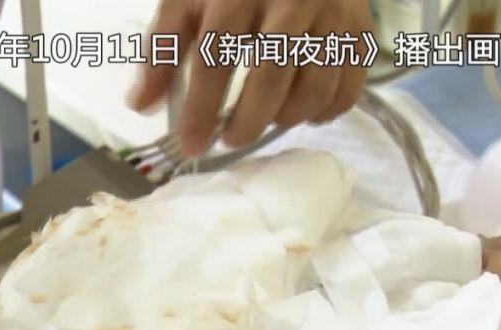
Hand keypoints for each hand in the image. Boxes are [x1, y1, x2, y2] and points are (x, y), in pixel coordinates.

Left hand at [127, 0, 373, 156]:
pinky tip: (299, 112)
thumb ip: (163, 48)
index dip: (200, 108)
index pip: (215, 56)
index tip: (190, 144)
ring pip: (314, 87)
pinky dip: (323, 112)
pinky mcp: (360, 31)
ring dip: (285, 117)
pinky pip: (348, 89)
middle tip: (230, 139)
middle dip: (247, 120)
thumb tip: (140, 105)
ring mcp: (334, 15)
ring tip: (263, 119)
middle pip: (271, 77)